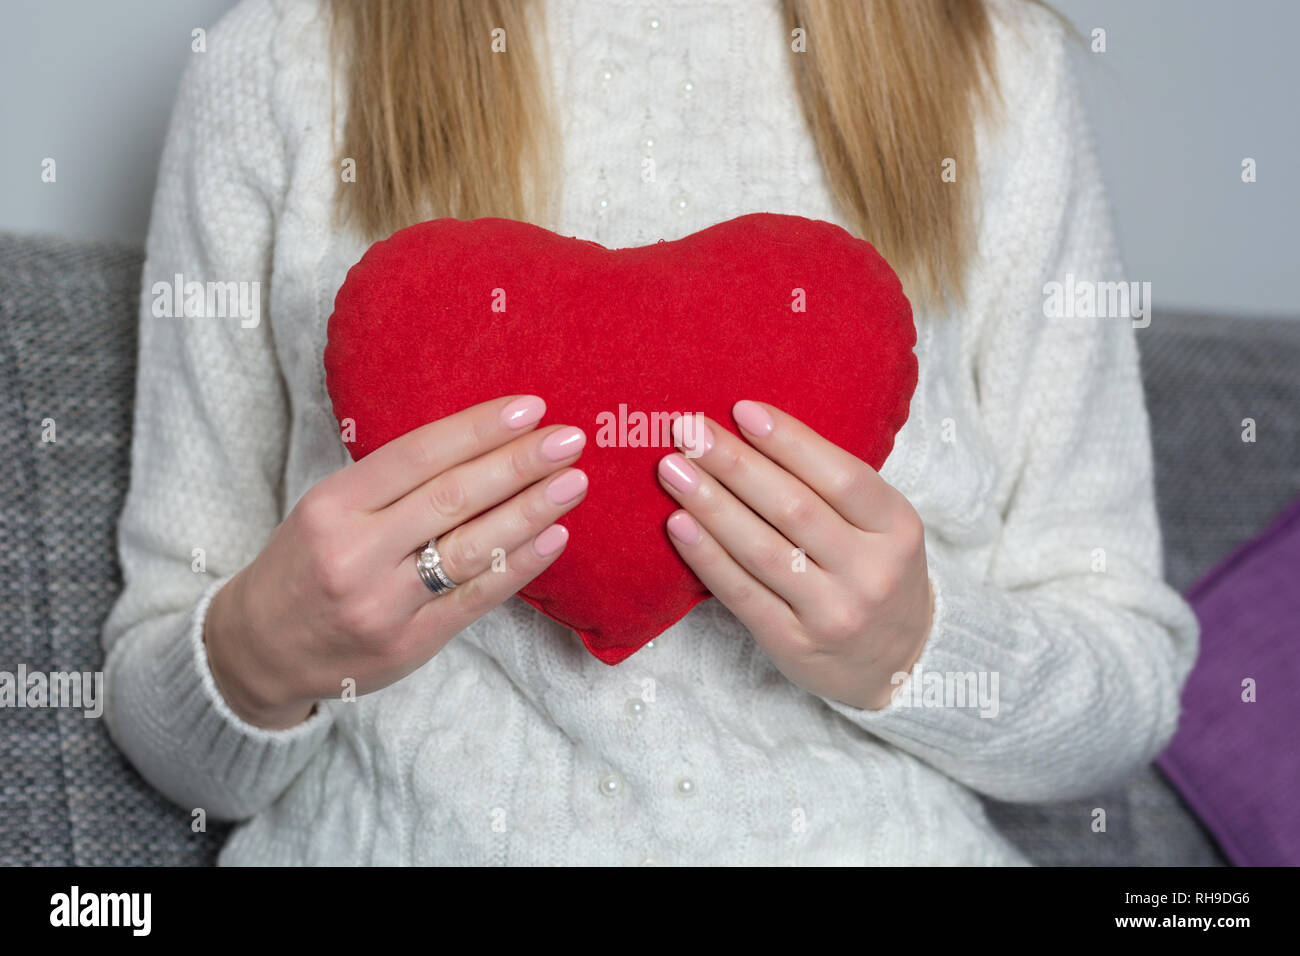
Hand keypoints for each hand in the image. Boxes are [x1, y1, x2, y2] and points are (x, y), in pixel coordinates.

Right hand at [204, 395, 588, 728]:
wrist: (261, 649)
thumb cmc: (307, 563)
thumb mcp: (328, 507)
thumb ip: (394, 482)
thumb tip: (486, 442)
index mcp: (333, 505)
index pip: (418, 454)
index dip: (478, 429)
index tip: (531, 408)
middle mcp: (355, 553)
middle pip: (451, 498)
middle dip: (518, 465)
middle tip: (569, 439)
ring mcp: (383, 603)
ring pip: (470, 549)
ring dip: (530, 512)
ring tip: (574, 483)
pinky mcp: (409, 643)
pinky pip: (475, 599)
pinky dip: (519, 566)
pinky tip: (553, 537)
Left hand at [658, 400, 932, 710]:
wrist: (898, 663)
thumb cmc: (875, 573)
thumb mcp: (881, 527)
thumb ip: (833, 488)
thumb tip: (751, 429)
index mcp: (898, 529)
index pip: (841, 477)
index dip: (790, 441)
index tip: (741, 409)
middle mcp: (870, 572)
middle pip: (793, 509)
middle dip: (734, 464)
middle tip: (689, 431)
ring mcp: (833, 612)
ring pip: (762, 550)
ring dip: (711, 504)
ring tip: (672, 469)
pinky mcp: (793, 644)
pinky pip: (742, 593)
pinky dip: (706, 556)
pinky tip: (678, 524)